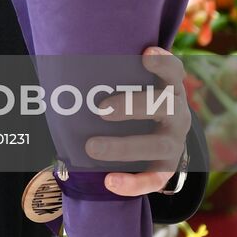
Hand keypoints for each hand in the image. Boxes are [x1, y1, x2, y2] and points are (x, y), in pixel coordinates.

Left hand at [83, 46, 191, 196]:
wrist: (161, 137)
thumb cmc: (136, 101)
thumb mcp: (134, 86)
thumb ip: (112, 74)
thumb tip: (59, 62)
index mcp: (169, 88)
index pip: (174, 71)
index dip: (164, 62)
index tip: (145, 53)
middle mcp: (177, 113)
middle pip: (164, 106)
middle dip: (133, 106)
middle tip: (101, 108)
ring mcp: (175, 142)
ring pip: (157, 145)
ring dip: (123, 146)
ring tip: (92, 147)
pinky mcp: (168, 167)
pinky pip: (155, 179)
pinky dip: (133, 183)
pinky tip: (110, 182)